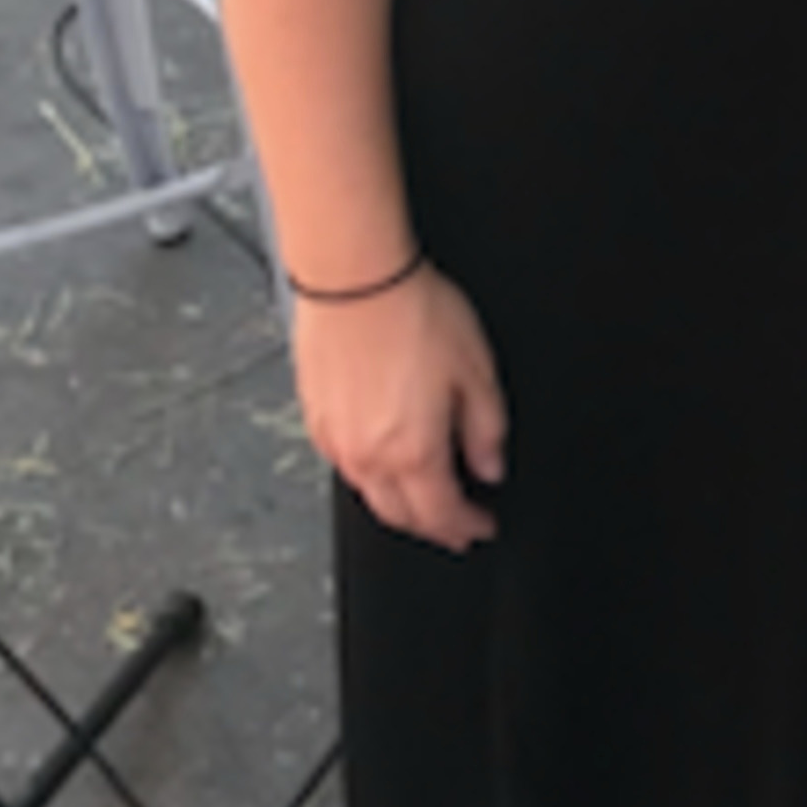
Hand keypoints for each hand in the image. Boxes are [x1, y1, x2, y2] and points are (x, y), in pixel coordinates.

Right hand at [290, 264, 508, 550]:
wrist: (355, 278)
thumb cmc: (413, 313)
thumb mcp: (476, 370)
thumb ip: (487, 428)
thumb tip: (491, 464)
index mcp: (413, 451)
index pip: (441, 514)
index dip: (466, 528)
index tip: (481, 527)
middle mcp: (367, 455)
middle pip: (400, 515)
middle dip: (432, 527)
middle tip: (454, 524)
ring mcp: (335, 439)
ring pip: (369, 495)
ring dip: (399, 504)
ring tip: (423, 496)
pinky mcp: (315, 417)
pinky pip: (345, 464)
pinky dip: (370, 475)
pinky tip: (385, 459)